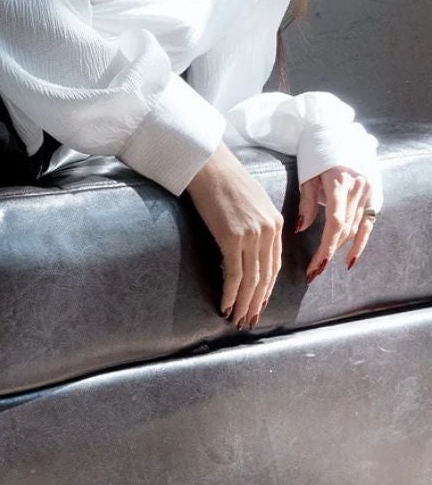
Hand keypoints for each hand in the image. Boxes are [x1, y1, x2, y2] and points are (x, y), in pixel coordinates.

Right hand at [185, 141, 283, 328]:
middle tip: (249, 320)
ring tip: (237, 320)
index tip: (258, 304)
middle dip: (257, 302)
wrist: (209, 164)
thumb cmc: (223, 180)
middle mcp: (268, 231)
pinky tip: (226, 305)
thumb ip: (255, 223)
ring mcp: (252, 235)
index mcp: (276, 223)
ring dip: (244, 303)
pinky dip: (231, 293)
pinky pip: (234, 274)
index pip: (274, 265)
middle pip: (265, 276)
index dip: (266, 289)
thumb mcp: (250, 202)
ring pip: (252, 280)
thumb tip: (245, 244)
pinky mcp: (232, 237)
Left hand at [295, 166, 379, 279]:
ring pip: (353, 228)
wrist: (337, 135)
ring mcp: (368, 193)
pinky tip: (350, 261)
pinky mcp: (373, 197)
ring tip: (321, 266)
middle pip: (343, 229)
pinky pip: (367, 225)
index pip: (335, 223)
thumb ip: (306, 204)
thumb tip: (300, 230)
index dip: (326, 247)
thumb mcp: (307, 177)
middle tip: (312, 272)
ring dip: (338, 248)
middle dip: (327, 253)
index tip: (315, 266)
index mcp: (340, 183)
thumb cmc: (316, 155)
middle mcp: (358, 189)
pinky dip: (359, 243)